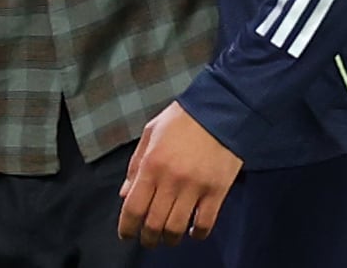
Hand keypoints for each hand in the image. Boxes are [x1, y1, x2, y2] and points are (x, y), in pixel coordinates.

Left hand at [118, 104, 242, 246]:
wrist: (221, 108)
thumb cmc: (183, 118)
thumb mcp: (151, 133)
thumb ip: (135, 164)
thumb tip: (125, 194)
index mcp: (151, 164)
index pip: (133, 208)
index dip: (127, 227)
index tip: (127, 234)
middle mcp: (171, 179)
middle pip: (153, 224)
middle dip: (148, 238)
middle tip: (148, 239)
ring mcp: (195, 187)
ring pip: (177, 228)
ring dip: (170, 239)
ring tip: (169, 237)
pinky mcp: (217, 190)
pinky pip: (205, 224)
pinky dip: (197, 234)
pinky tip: (193, 231)